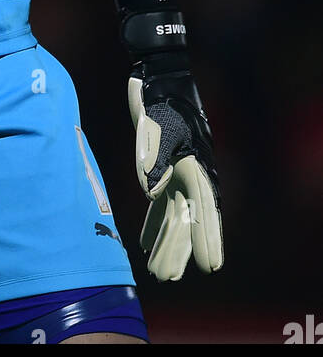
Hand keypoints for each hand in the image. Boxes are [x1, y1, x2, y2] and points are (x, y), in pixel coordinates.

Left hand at [128, 58, 223, 280]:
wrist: (159, 79)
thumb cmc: (162, 102)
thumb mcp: (157, 126)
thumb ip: (154, 158)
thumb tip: (151, 194)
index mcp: (196, 167)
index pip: (204, 210)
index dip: (207, 239)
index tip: (210, 266)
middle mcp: (190, 175)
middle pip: (186, 219)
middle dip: (178, 249)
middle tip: (166, 277)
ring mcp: (178, 174)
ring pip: (173, 215)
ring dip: (165, 241)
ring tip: (156, 270)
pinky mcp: (162, 169)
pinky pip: (159, 203)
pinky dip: (153, 223)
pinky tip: (146, 242)